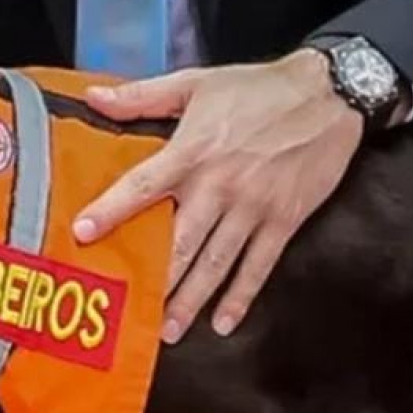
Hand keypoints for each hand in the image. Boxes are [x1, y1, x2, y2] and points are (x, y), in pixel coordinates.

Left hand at [72, 51, 362, 341]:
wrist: (329, 95)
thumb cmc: (259, 88)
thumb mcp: (197, 82)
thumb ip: (142, 95)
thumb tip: (94, 98)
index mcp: (192, 151)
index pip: (143, 185)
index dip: (111, 209)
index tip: (83, 233)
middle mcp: (219, 185)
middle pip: (179, 241)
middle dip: (155, 279)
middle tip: (132, 312)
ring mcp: (253, 207)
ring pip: (215, 263)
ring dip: (191, 300)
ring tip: (169, 330)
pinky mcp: (283, 220)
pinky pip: (259, 266)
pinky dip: (241, 296)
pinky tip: (224, 322)